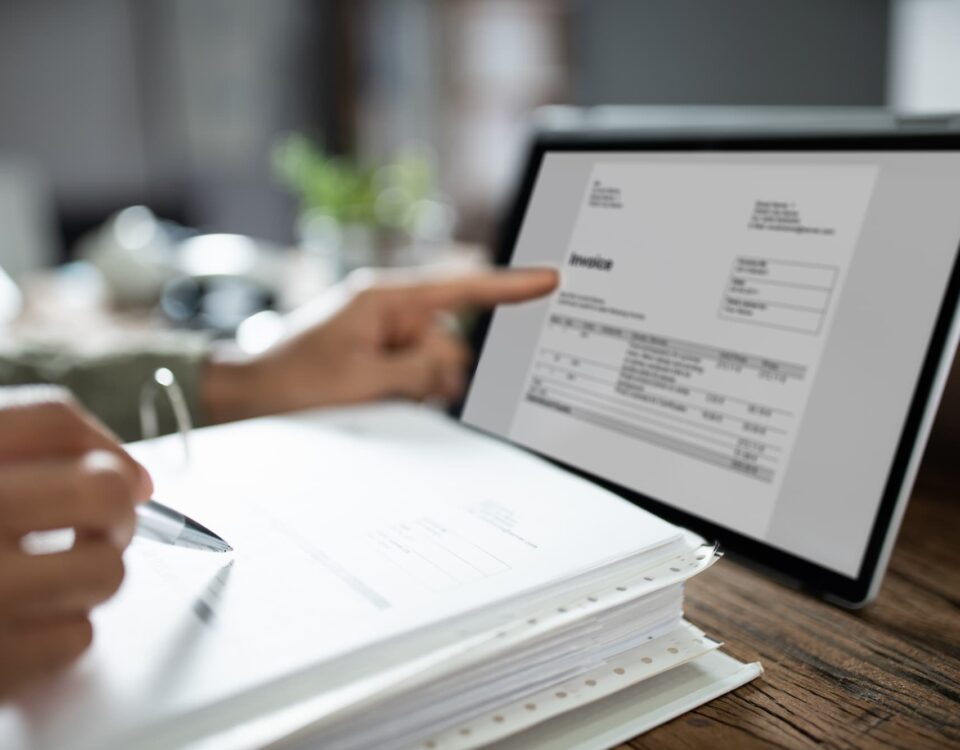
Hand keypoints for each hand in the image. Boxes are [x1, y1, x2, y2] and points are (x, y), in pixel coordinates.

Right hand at [0, 388, 151, 697]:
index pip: (52, 421)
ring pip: (104, 570)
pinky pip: (75, 636)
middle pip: (100, 491)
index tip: (124, 476)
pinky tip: (26, 620)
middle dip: (119, 512)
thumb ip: (35, 451)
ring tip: (55, 576)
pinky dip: (63, 631)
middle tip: (104, 527)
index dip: (107, 448)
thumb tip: (139, 483)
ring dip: (95, 574)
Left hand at [203, 267, 557, 420]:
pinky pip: (420, 377)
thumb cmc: (294, 378)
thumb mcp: (362, 379)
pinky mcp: (384, 357)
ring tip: (370, 393)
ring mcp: (389, 336)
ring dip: (418, 387)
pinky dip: (409, 392)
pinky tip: (374, 397)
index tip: (550, 278)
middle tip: (389, 387)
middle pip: (450, 343)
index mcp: (387, 298)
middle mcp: (393, 312)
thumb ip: (418, 371)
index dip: (510, 287)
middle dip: (433, 372)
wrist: (250, 394)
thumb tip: (450, 367)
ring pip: (437, 366)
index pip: (461, 289)